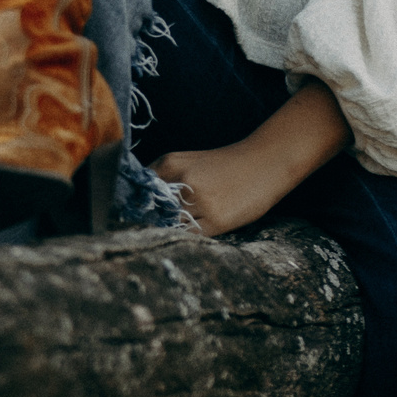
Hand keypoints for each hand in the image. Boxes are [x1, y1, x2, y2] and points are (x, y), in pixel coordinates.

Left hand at [150, 83, 349, 235]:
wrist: (265, 161)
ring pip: (173, 225)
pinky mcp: (217, 220)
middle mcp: (182, 182)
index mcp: (170, 164)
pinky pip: (193, 235)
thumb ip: (164, 178)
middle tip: (152, 228)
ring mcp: (200, 201)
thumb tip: (140, 202)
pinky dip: (191, 235)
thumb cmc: (225, 165)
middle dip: (153, 220)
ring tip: (179, 230)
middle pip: (155, 211)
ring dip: (173, 229)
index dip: (137, 205)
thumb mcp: (188, 161)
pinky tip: (197, 230)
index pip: (141, 191)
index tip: (132, 215)